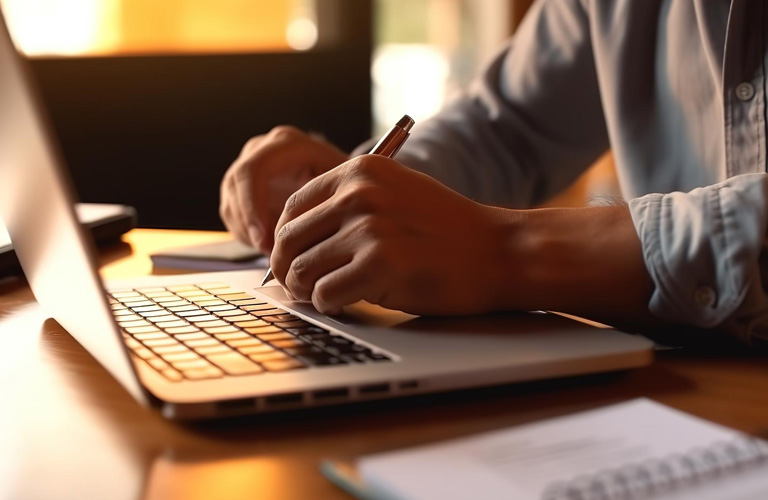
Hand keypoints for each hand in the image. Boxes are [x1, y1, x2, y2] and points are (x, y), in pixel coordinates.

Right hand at [219, 126, 347, 251]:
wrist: (336, 177)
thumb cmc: (344, 181)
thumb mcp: (345, 184)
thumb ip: (329, 199)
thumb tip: (310, 228)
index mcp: (285, 143)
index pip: (253, 170)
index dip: (253, 206)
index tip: (264, 239)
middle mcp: (259, 150)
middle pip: (235, 186)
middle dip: (249, 224)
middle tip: (268, 252)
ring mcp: (246, 169)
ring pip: (231, 205)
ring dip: (249, 233)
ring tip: (277, 252)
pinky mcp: (240, 190)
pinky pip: (233, 217)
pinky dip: (248, 236)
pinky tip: (271, 247)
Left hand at [269, 154, 511, 314]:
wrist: (499, 252)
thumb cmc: (447, 231)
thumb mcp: (396, 194)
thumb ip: (348, 205)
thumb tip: (294, 240)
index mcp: (360, 171)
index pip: (292, 208)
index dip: (284, 241)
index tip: (292, 260)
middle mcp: (359, 194)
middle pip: (288, 240)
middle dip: (287, 271)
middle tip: (300, 288)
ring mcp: (369, 229)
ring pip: (301, 270)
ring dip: (307, 292)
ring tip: (326, 296)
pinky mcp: (380, 265)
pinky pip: (324, 294)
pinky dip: (328, 306)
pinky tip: (346, 304)